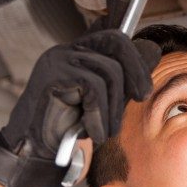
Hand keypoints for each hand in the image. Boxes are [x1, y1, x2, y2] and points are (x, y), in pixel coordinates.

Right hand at [0, 27, 160, 186]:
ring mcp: (59, 59)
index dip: (136, 55)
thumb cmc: (69, 128)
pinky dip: (99, 115)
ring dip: (113, 108)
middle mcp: (68, 50)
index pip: (114, 36)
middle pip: (116, 42)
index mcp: (79, 53)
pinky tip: (91, 131)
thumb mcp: (105, 101)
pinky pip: (93, 88)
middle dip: (137, 71)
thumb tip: (152, 51)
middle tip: (142, 97)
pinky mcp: (54, 74)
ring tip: (104, 130)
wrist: (34, 150)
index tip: (144, 85)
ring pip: (109, 71)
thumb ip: (124, 78)